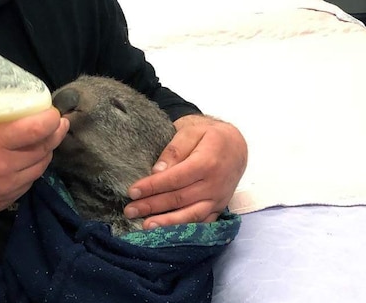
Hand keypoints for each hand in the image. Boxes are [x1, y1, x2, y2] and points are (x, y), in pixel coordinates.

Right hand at [0, 109, 68, 215]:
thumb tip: (25, 109)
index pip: (35, 130)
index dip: (51, 120)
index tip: (55, 113)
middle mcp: (6, 166)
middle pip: (44, 149)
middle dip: (55, 134)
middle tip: (60, 123)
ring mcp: (9, 187)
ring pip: (41, 167)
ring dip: (47, 152)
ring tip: (46, 140)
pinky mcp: (9, 200)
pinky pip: (30, 182)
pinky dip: (33, 169)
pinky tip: (29, 160)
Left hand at [124, 114, 246, 228]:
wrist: (236, 146)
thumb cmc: (210, 136)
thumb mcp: (192, 132)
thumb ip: (175, 149)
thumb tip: (157, 171)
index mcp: (206, 163)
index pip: (174, 178)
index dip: (152, 186)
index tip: (132, 191)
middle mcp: (214, 185)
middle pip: (179, 198)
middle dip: (152, 206)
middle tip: (130, 211)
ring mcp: (218, 199)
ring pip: (191, 215)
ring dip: (167, 223)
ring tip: (146, 226)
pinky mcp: (220, 208)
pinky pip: (203, 222)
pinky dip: (185, 229)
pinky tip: (169, 233)